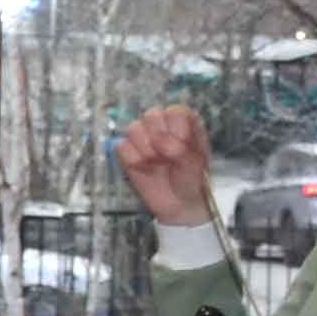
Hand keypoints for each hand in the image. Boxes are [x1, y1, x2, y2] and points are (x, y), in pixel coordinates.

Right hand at [117, 104, 222, 230]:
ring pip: (134, 128)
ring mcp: (143, 137)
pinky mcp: (127, 151)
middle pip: (151, 114)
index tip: (184, 149)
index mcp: (184, 121)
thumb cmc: (191, 180)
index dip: (178, 132)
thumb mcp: (195, 163)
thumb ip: (179, 147)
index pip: (174, 111)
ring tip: (158, 163)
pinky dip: (133, 160)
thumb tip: (157, 140)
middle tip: (169, 158)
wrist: (178, 204)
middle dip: (160, 140)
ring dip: (147, 151)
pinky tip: (145, 168)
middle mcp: (163, 125)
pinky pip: (121, 146)